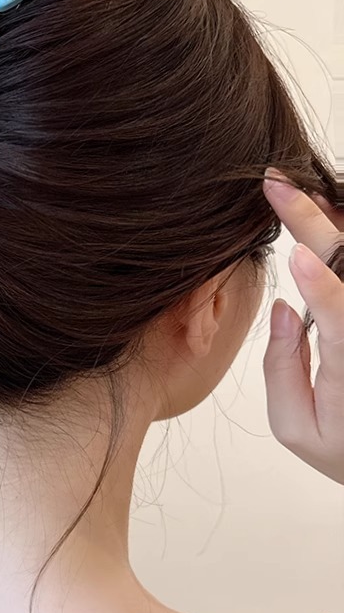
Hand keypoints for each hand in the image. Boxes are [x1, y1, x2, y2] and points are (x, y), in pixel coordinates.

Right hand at [262, 168, 343, 484]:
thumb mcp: (298, 428)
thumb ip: (281, 367)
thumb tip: (284, 307)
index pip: (343, 319)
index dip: (322, 286)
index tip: (295, 255)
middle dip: (312, 223)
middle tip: (275, 184)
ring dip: (332, 217)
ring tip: (298, 186)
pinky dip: (339, 238)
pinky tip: (325, 213)